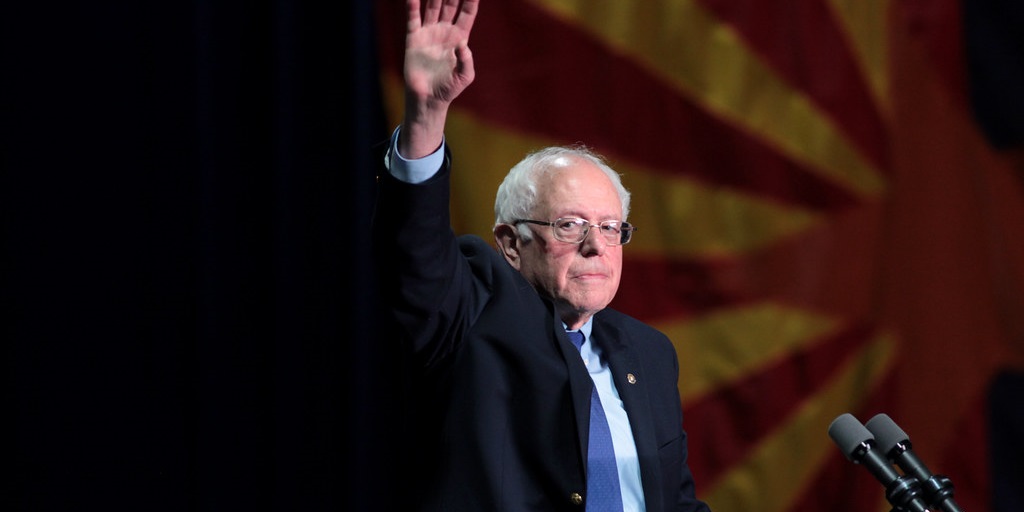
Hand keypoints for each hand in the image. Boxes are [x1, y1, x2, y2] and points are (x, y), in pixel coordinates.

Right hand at [400, 0, 478, 158]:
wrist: (428, 100)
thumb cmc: (449, 89)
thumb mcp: (465, 77)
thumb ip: (467, 61)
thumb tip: (462, 44)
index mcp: (460, 38)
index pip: (467, 12)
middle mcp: (444, 31)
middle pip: (449, 4)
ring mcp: (428, 33)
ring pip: (432, 6)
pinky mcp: (413, 39)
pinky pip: (413, 18)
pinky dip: (412, 6)